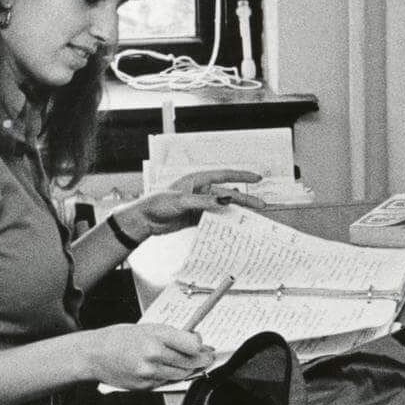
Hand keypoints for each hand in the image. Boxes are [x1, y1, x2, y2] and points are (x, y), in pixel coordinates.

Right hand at [82, 322, 216, 390]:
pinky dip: (172, 377)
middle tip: (208, 356)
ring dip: (189, 370)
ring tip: (191, 363)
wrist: (94, 354)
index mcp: (156, 336)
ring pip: (182, 375)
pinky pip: (167, 383)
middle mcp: (154, 355)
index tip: (204, 345)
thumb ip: (172, 335)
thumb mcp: (147, 328)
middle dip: (202, 360)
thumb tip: (196, 342)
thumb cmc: (119, 338)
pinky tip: (168, 370)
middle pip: (191, 362)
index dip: (201, 346)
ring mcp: (149, 373)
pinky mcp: (145, 386)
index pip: (192, 345)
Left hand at [109, 168, 267, 239]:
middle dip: (245, 200)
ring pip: (223, 208)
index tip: (257, 178)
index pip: (224, 175)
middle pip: (228, 194)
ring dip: (236, 213)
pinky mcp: (196, 217)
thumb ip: (204, 202)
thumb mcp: (181, 201)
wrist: (144, 220)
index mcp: (197, 180)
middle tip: (261, 205)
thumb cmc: (157, 203)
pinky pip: (214, 219)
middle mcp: (200, 191)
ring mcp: (199, 204)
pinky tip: (233, 228)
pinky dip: (224, 223)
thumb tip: (224, 201)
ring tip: (251, 219)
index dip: (242, 176)